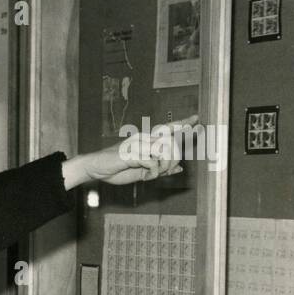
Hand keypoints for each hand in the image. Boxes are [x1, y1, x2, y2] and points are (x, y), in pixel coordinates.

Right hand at [62, 114, 196, 188]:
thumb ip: (160, 168)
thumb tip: (180, 169)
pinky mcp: (132, 153)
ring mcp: (138, 144)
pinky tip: (147, 176)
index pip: (168, 128)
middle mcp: (144, 138)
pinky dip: (154, 172)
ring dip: (164, 167)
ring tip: (153, 175)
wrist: (96, 169)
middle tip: (164, 172)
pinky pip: (153, 162)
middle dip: (174, 160)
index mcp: (146, 139)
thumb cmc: (118, 169)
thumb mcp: (143, 171)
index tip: (197, 118)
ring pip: (164, 151)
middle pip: (171, 143)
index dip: (183, 123)